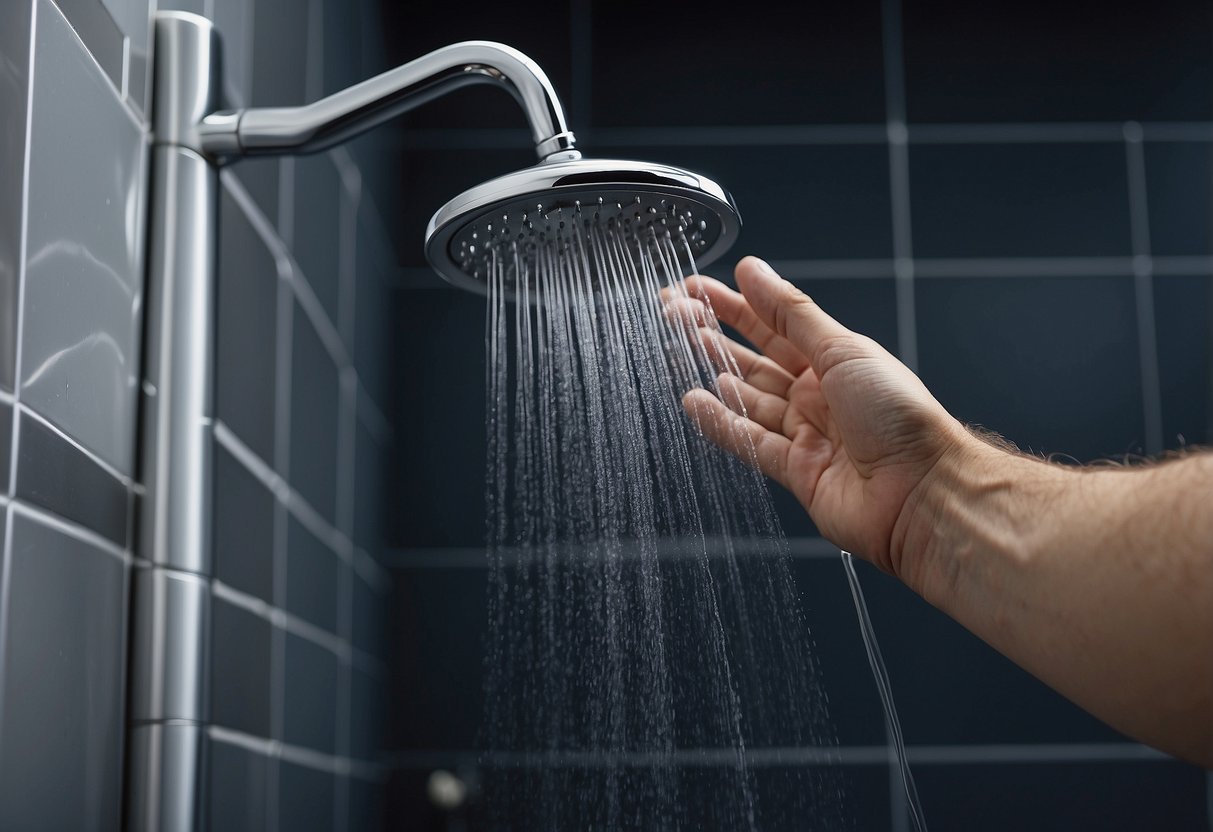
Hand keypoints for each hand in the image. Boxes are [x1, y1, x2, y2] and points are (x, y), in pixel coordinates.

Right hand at [667, 256, 972, 578]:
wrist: (923, 492)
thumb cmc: (900, 416)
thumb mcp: (843, 349)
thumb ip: (791, 315)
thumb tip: (754, 272)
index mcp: (837, 362)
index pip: (776, 326)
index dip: (736, 305)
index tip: (699, 287)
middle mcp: (820, 397)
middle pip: (757, 360)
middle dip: (715, 335)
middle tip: (674, 313)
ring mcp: (807, 435)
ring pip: (749, 400)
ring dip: (712, 373)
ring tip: (677, 348)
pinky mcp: (796, 472)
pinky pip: (749, 442)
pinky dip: (720, 422)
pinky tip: (694, 402)